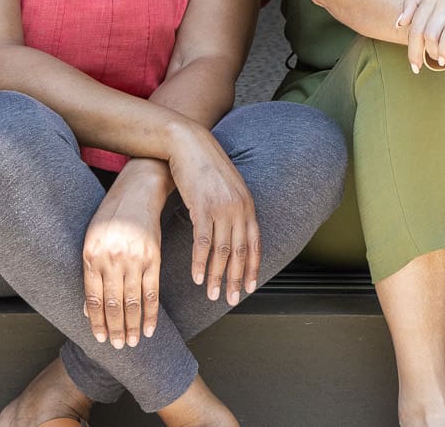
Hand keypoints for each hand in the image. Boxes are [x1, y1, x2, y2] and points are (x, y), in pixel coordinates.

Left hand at [83, 168, 167, 348]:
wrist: (138, 191)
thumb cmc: (111, 216)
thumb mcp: (92, 240)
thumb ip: (90, 273)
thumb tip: (87, 309)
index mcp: (92, 255)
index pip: (93, 298)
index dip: (96, 321)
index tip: (99, 338)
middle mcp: (112, 259)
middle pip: (113, 304)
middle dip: (114, 329)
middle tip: (116, 347)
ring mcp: (134, 258)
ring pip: (132, 302)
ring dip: (131, 326)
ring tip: (131, 343)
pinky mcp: (153, 257)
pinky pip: (151, 291)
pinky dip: (150, 313)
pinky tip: (148, 329)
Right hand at [165, 124, 259, 306]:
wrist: (190, 144)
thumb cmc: (206, 167)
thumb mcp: (228, 187)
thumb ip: (234, 208)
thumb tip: (235, 230)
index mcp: (247, 205)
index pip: (255, 243)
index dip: (252, 268)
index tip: (248, 288)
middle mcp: (239, 208)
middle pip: (240, 251)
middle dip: (235, 278)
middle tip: (230, 299)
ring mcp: (222, 207)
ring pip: (222, 250)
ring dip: (217, 275)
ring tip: (212, 294)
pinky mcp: (202, 206)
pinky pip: (203, 241)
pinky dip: (200, 262)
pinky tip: (197, 276)